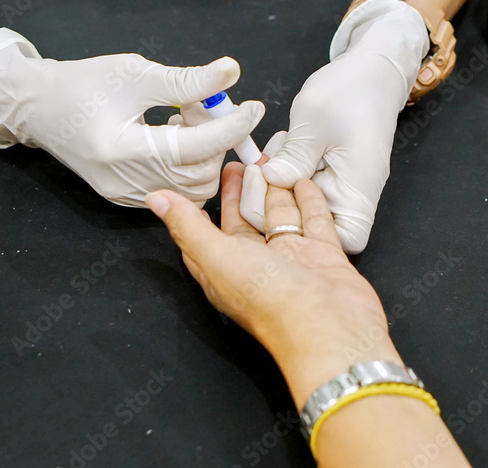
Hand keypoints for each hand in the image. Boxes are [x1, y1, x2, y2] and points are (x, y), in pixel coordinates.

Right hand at [0, 28, 263, 205]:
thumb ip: (187, 80)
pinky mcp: (125, 197)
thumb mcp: (136, 73)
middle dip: (216, 142)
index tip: (255, 107)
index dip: (232, 126)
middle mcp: (124, 182)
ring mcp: (124, 195)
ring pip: (192, 191)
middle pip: (200, 177)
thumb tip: (231, 74)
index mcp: (124, 150)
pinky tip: (174, 138)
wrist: (38, 106)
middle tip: (204, 108)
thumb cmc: (84, 83)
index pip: (197, 147)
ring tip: (186, 122)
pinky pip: (174, 191)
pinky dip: (187, 167)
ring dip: (204, 157)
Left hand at [146, 162, 400, 406]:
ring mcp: (292, 260)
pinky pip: (313, 221)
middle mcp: (258, 266)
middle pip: (245, 221)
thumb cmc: (272, 302)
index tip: (203, 179)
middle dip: (241, 192)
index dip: (202, 208)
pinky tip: (303, 181)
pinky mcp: (322, 256)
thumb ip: (188, 227)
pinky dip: (308, 201)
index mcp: (225, 270)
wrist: (330, 325)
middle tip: (239, 163)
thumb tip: (157, 202)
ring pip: (280, 217)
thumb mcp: (217, 257)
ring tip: (269, 162)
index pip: (207, 234)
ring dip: (274, 190)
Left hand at [252, 0, 428, 252]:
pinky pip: (297, 186)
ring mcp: (337, 186)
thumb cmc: (352, 90)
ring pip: (300, 206)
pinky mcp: (324, 175)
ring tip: (269, 152)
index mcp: (358, 187)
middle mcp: (350, 194)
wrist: (370, 70)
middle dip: (278, 202)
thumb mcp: (316, 119)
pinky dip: (281, 172)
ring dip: (275, 185)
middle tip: (260, 167)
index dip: (314, 232)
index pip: (348, 240)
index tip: (284, 196)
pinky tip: (275, 149)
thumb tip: (270, 182)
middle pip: (314, 226)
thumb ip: (294, 156)